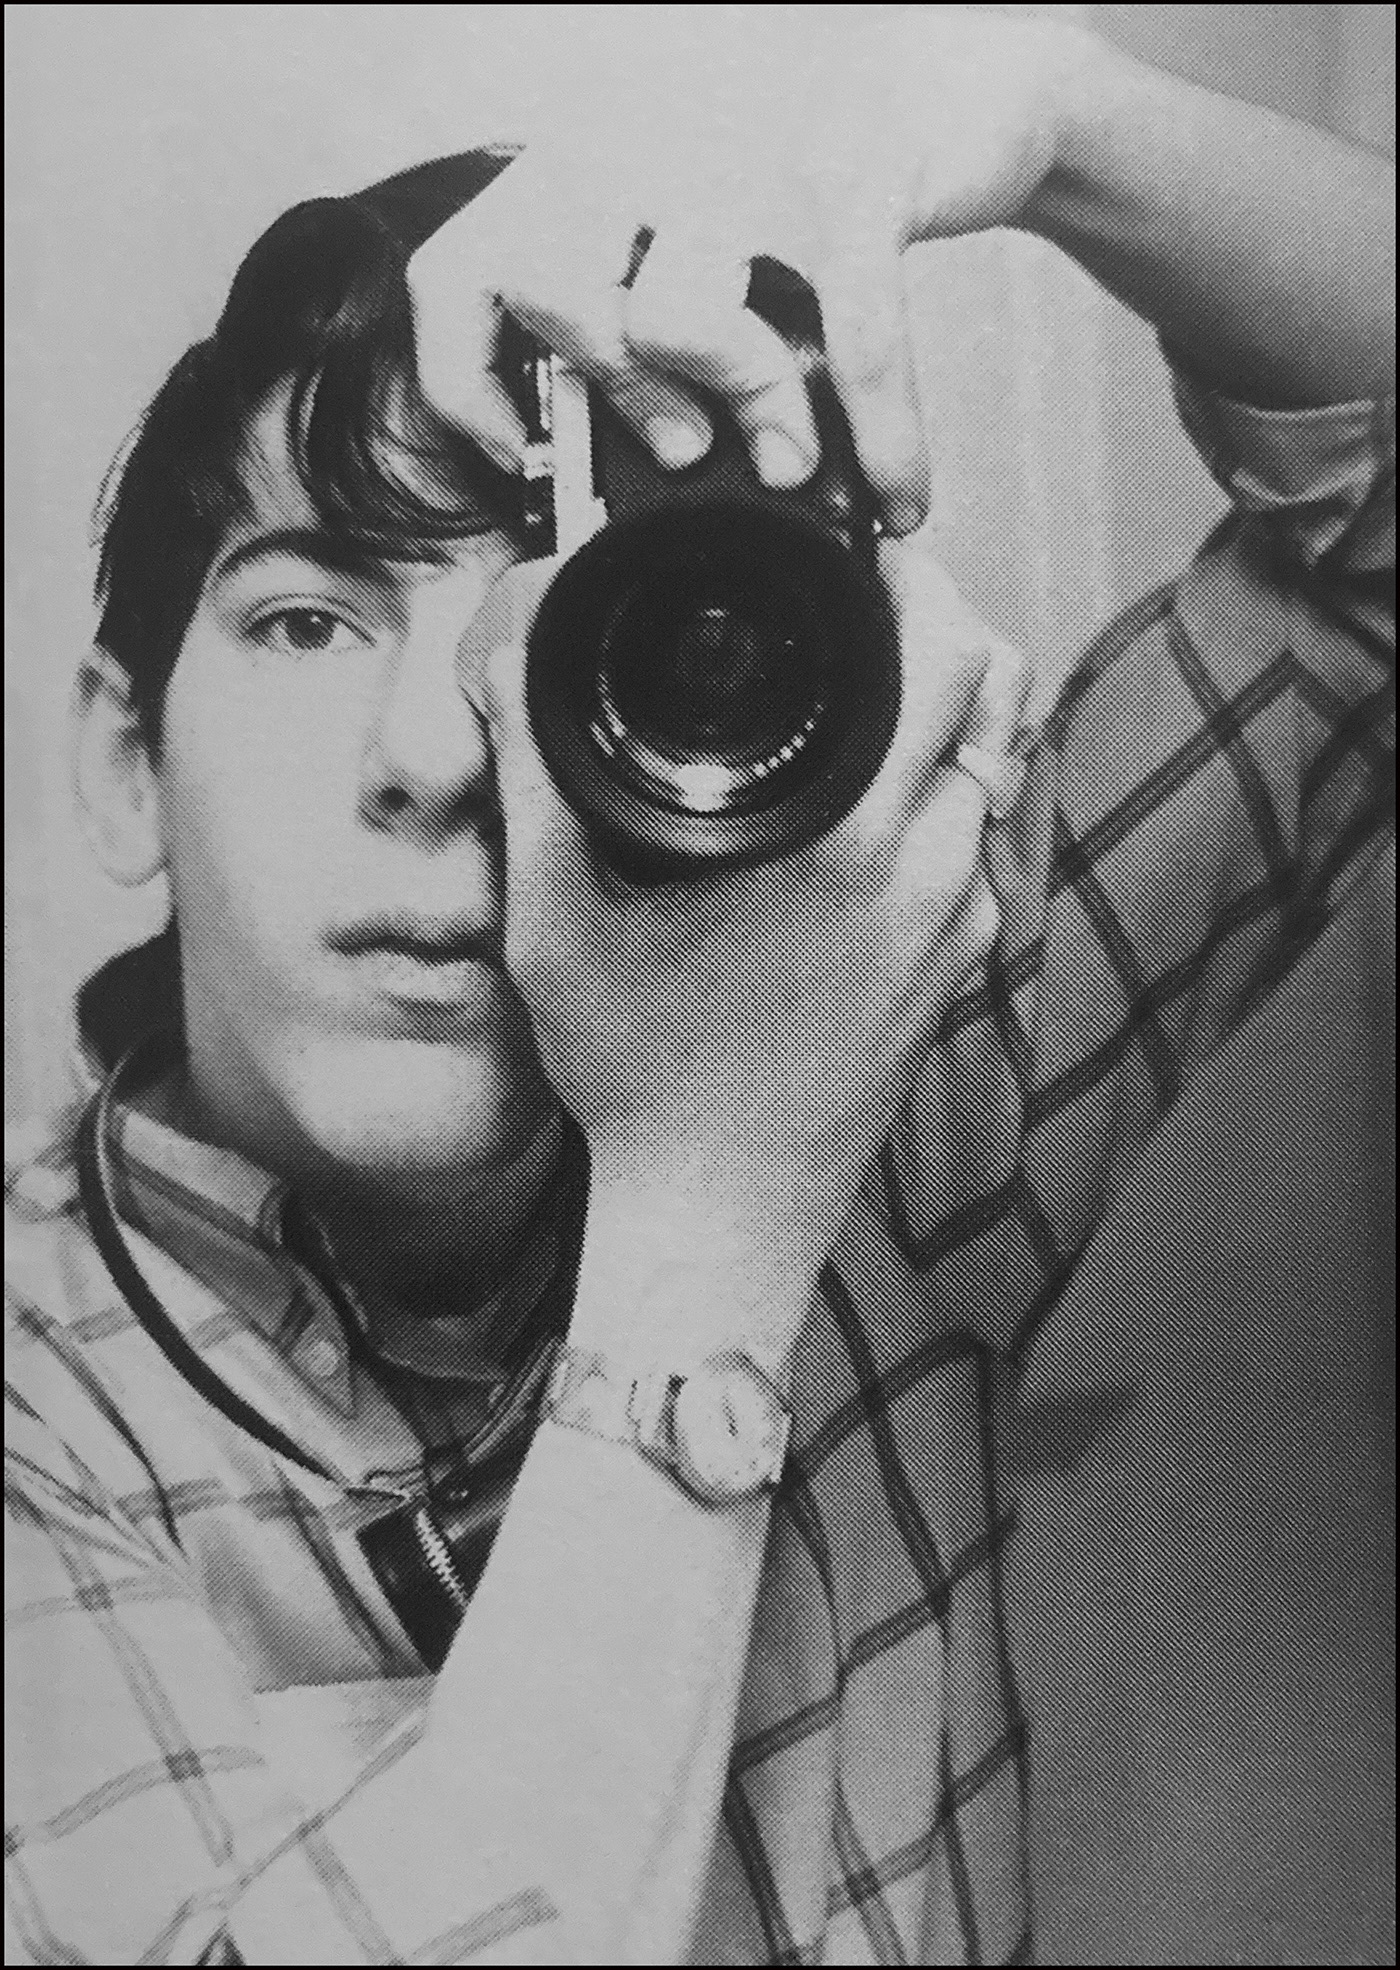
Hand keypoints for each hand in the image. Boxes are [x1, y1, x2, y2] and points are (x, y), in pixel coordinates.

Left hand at [408, 9, 1093, 529]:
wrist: (954, 80)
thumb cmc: (811, 183)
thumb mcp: (692, 227)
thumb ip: (633, 309)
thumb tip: (612, 465)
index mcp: (588, 161)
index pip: (461, 271)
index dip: (466, 381)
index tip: (522, 452)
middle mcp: (648, 139)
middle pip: (552, 294)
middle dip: (622, 399)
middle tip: (687, 451)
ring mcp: (750, 151)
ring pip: (677, 317)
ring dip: (746, 409)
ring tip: (789, 462)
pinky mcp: (859, 175)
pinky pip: (849, 338)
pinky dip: (883, 436)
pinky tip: (899, 495)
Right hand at [478, 530, 1027, 1376]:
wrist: (721, 1215)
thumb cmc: (639, 1076)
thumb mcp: (555, 922)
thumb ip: (534, 781)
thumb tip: (514, 664)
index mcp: (844, 843)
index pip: (942, 652)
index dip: (904, 576)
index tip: (850, 551)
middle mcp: (930, 873)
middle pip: (995, 684)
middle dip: (935, 618)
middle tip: (854, 601)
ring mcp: (959, 923)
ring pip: (997, 759)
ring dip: (946, 702)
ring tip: (859, 683)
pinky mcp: (961, 965)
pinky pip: (978, 836)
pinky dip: (940, 784)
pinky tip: (862, 793)